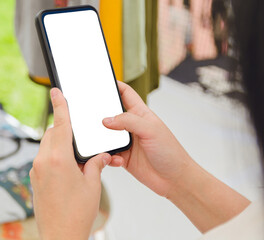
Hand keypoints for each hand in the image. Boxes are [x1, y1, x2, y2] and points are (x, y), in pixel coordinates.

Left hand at [30, 88, 111, 239]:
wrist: (61, 235)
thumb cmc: (77, 213)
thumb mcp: (93, 184)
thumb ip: (96, 164)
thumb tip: (101, 156)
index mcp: (59, 159)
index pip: (60, 125)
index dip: (60, 105)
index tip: (55, 91)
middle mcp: (43, 162)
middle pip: (52, 133)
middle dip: (63, 128)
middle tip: (78, 132)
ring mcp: (36, 171)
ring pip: (47, 145)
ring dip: (59, 143)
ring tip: (76, 154)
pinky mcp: (35, 179)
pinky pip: (44, 158)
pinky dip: (54, 155)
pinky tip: (68, 167)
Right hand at [103, 82, 249, 232]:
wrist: (175, 180)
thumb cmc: (170, 151)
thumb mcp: (151, 130)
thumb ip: (128, 121)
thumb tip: (106, 120)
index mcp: (140, 114)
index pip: (125, 93)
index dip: (114, 85)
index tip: (101, 81)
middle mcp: (132, 126)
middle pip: (111, 114)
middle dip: (100, 114)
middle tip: (89, 114)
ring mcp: (127, 142)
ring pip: (106, 136)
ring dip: (102, 139)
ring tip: (102, 142)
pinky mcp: (123, 158)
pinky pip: (108, 154)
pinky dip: (108, 156)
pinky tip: (115, 159)